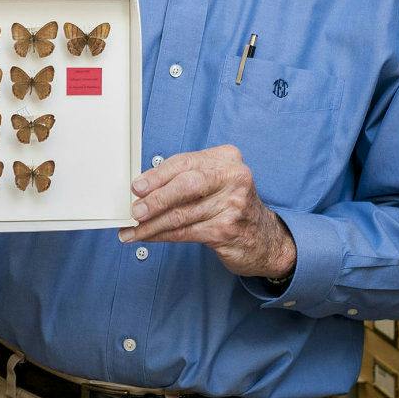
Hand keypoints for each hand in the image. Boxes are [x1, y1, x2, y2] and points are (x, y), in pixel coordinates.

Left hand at [120, 144, 295, 278]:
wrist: (265, 239)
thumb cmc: (230, 204)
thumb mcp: (213, 182)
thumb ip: (184, 178)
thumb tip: (143, 188)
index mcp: (226, 158)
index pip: (184, 163)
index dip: (156, 176)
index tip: (136, 187)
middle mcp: (233, 178)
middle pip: (185, 186)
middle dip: (155, 199)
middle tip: (134, 210)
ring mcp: (233, 205)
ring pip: (182, 214)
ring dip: (152, 224)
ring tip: (133, 230)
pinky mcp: (227, 230)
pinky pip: (186, 232)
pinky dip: (163, 235)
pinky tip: (149, 237)